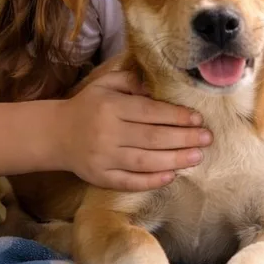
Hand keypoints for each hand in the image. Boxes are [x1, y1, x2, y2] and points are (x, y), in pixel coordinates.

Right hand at [60, 69, 210, 190]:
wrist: (55, 134)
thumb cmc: (88, 106)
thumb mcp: (105, 84)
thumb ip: (131, 82)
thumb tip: (158, 87)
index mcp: (110, 107)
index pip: (150, 112)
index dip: (176, 116)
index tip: (198, 118)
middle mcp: (107, 133)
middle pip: (153, 138)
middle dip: (184, 138)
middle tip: (207, 138)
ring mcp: (104, 158)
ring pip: (145, 162)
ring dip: (175, 160)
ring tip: (197, 157)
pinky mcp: (100, 178)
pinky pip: (129, 182)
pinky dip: (151, 181)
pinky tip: (171, 176)